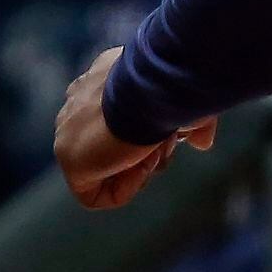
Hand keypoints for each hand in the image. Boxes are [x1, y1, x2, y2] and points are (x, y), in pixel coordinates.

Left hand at [54, 47, 214, 212]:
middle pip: (109, 143)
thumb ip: (192, 122)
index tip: (168, 131)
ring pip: (105, 167)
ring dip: (137, 167)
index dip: (148, 132)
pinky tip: (140, 166)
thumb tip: (203, 143)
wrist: (147, 90)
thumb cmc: (169, 86)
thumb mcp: (183, 98)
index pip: (115, 116)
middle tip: (163, 144)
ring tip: (152, 151)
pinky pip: (95, 193)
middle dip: (143, 151)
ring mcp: (69, 132)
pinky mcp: (70, 161)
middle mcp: (77, 102)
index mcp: (98, 79)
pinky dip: (124, 188)